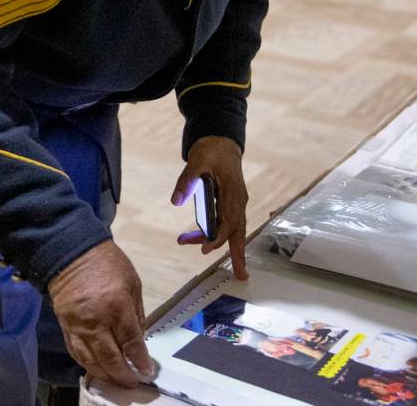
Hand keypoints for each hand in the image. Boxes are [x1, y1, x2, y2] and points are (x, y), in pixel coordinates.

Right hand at [48, 239, 154, 387]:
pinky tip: (96, 370)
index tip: (147, 371)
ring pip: (91, 360)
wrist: (72, 253)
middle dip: (124, 374)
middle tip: (133, 382)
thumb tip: (139, 337)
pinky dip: (86, 365)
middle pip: (111, 358)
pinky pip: (76, 352)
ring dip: (105, 375)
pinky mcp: (65, 327)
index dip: (140, 361)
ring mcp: (79, 326)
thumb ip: (137, 312)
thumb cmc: (108, 264)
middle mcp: (97, 322)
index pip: (131, 343)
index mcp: (117, 307)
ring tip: (116, 382)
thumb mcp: (133, 282)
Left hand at [172, 135, 249, 279]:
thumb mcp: (196, 161)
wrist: (221, 140)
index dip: (217, 238)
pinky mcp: (230, 201)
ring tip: (201, 252)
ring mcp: (236, 201)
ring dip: (221, 243)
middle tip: (241, 276)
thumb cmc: (211, 150)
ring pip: (232, 228)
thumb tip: (175, 200)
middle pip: (239, 231)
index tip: (204, 249)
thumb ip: (186, 181)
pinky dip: (217, 232)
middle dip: (239, 254)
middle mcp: (238, 200)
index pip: (228, 222)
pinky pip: (226, 221)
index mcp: (232, 193)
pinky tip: (201, 238)